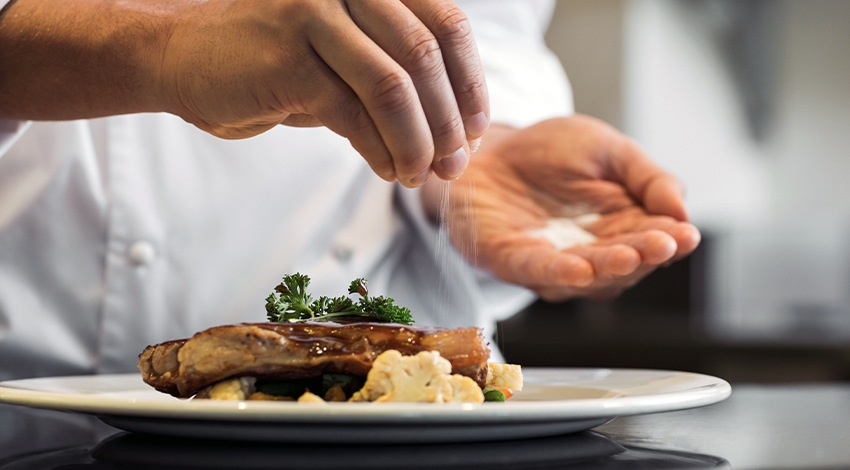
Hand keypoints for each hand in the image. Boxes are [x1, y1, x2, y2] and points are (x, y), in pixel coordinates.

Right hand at [0, 0, 486, 186]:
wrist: (182, 60)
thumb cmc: (274, 65)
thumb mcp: (345, 60)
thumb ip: (397, 78)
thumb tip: (457, 133)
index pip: (447, 25)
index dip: (471, 83)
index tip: (475, 132)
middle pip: (426, 56)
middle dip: (449, 122)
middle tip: (453, 166)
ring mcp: (315, 14)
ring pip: (395, 87)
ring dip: (418, 142)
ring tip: (420, 175)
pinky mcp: (289, 57)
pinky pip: (355, 114)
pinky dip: (381, 150)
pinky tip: (387, 170)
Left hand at [423, 115, 700, 300]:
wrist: (487, 146)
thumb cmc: (548, 151)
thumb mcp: (607, 149)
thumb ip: (647, 177)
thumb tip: (682, 210)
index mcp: (620, 227)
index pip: (653, 241)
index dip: (670, 240)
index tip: (686, 234)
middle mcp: (590, 253)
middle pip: (625, 264)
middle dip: (644, 255)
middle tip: (663, 244)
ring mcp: (551, 263)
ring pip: (586, 276)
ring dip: (607, 268)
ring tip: (629, 256)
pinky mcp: (510, 261)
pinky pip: (535, 271)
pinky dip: (557, 273)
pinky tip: (580, 270)